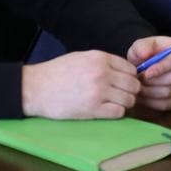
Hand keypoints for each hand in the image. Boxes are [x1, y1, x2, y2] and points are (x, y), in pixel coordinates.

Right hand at [21, 50, 139, 119]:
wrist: (37, 88)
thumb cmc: (57, 72)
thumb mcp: (81, 57)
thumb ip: (103, 62)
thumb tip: (123, 71)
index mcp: (100, 58)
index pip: (130, 68)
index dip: (130, 77)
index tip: (124, 83)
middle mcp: (102, 73)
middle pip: (133, 85)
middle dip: (130, 91)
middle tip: (121, 95)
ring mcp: (98, 92)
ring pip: (129, 100)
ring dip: (124, 103)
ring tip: (114, 104)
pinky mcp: (92, 109)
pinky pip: (118, 112)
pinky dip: (116, 113)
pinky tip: (107, 111)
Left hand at [126, 36, 170, 110]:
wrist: (144, 66)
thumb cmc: (144, 54)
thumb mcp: (139, 46)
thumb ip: (141, 47)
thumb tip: (144, 54)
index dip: (162, 68)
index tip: (146, 73)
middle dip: (153, 81)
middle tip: (138, 81)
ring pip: (170, 92)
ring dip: (150, 92)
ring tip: (138, 87)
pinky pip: (168, 104)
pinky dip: (152, 102)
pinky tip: (142, 96)